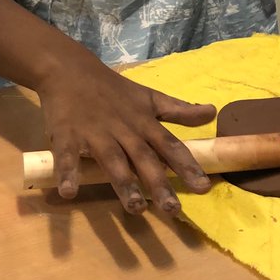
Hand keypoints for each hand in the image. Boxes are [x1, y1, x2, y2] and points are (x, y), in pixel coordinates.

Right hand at [39, 64, 215, 215]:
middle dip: (159, 183)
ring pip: (112, 160)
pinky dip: (67, 172)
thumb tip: (212, 112)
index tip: (204, 187)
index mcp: (144, 123)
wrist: (70, 69)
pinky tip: (68, 192)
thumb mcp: (149, 97)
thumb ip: (179, 110)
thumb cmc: (114, 89)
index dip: (187, 166)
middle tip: (173, 210)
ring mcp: (95, 133)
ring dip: (124, 184)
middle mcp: (124, 130)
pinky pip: (67, 156)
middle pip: (144, 158)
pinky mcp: (67, 135)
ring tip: (136, 208)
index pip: (170, 146)